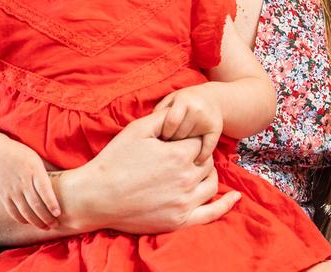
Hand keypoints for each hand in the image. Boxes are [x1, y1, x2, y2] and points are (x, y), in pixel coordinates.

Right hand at [0, 141, 60, 228]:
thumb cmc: (22, 156)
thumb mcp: (37, 159)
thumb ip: (49, 170)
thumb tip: (68, 180)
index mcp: (33, 170)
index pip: (44, 189)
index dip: (51, 203)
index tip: (58, 213)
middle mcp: (22, 181)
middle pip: (35, 204)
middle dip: (46, 217)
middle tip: (56, 224)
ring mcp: (12, 190)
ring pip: (24, 211)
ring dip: (36, 222)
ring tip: (45, 227)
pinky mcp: (3, 196)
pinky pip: (13, 212)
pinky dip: (21, 219)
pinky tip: (29, 223)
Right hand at [68, 111, 238, 233]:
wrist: (95, 196)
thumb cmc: (114, 160)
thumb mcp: (137, 130)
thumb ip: (164, 118)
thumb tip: (180, 110)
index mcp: (178, 155)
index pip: (198, 142)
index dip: (189, 139)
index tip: (177, 141)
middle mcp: (186, 178)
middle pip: (206, 162)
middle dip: (198, 156)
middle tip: (182, 155)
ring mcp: (184, 202)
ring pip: (211, 184)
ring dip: (208, 174)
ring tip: (195, 169)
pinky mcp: (179, 220)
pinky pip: (211, 214)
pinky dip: (225, 205)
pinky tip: (234, 197)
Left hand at [155, 86, 222, 162]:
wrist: (212, 98)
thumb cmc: (184, 101)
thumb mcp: (170, 100)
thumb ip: (159, 112)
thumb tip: (150, 132)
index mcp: (184, 100)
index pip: (171, 122)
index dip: (164, 133)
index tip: (161, 138)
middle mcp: (197, 109)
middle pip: (180, 133)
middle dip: (172, 141)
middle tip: (169, 144)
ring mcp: (207, 119)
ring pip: (191, 142)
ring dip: (183, 147)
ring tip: (179, 146)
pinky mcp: (216, 129)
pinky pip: (208, 147)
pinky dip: (201, 157)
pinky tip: (194, 161)